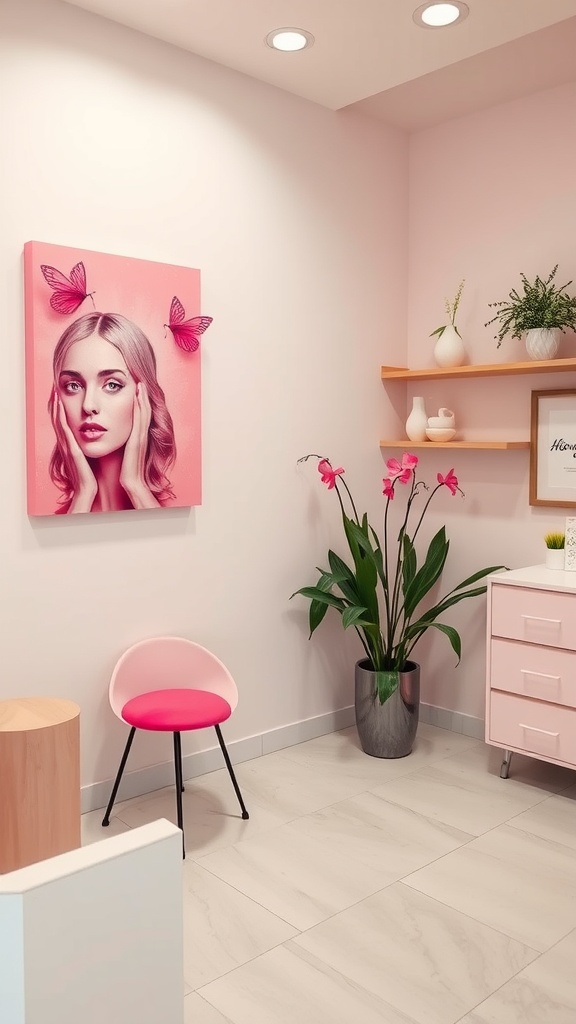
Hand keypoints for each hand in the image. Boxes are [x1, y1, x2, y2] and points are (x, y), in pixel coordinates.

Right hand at [52, 392, 96, 512]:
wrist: (88, 491)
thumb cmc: (89, 476)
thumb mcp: (86, 457)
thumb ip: (85, 446)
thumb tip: (91, 436)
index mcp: (70, 444)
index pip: (63, 422)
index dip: (60, 408)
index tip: (61, 392)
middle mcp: (66, 444)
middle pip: (57, 418)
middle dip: (55, 402)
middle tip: (54, 386)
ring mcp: (67, 446)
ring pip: (57, 421)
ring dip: (55, 405)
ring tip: (54, 390)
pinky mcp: (71, 450)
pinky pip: (63, 430)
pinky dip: (60, 417)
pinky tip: (60, 406)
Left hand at [120, 383, 159, 508]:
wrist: (130, 484)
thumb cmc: (125, 471)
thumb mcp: (124, 453)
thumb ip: (122, 443)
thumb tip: (114, 435)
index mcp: (137, 438)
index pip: (139, 415)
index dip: (139, 401)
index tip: (136, 388)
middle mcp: (141, 435)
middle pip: (144, 410)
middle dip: (143, 395)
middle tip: (140, 378)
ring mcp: (141, 437)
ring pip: (143, 412)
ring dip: (143, 397)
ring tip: (140, 383)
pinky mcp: (138, 441)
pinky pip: (140, 420)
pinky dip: (140, 407)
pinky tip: (137, 397)